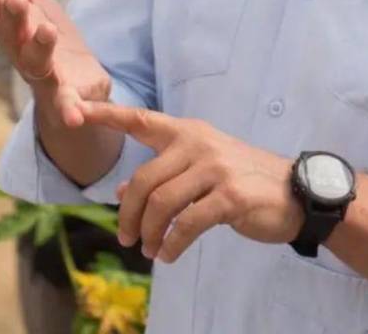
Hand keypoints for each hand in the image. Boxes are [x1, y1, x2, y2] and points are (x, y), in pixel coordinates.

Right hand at [0, 0, 109, 126]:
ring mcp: (46, 79)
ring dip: (39, 47)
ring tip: (47, 29)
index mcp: (16, 33)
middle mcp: (24, 56)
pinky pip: (69, 107)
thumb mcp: (37, 3)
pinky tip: (76, 116)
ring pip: (38, 65)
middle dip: (14, 18)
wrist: (76, 91)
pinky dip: (72, 111)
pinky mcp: (70, 100)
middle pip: (14, 37)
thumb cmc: (47, 41)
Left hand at [79, 101, 299, 263]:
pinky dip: (172, 245)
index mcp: (189, 133)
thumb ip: (164, 175)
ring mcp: (216, 169)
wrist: (295, 192)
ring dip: (149, 234)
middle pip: (142, 180)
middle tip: (128, 239)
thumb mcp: (203, 168)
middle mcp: (199, 145)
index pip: (140, 121)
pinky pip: (186, 224)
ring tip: (150, 249)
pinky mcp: (230, 196)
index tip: (73, 112)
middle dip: (128, 216)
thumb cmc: (245, 179)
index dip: (105, 116)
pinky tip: (169, 255)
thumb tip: (119, 193)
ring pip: (160, 204)